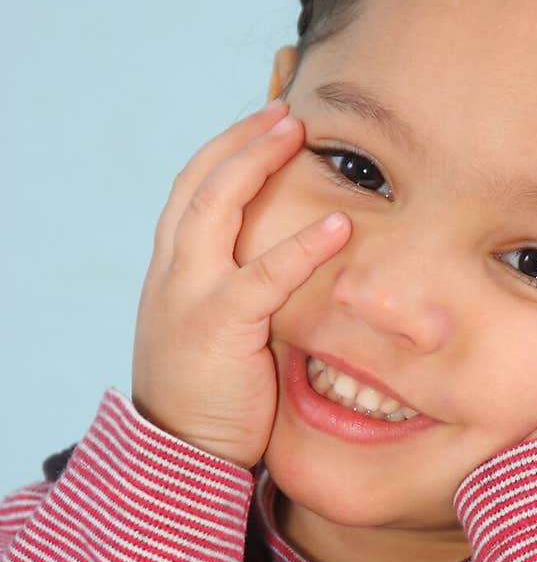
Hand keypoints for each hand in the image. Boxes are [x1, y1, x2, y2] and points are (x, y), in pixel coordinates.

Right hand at [131, 101, 350, 469]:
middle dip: (241, 138)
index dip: (227, 150)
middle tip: (284, 110)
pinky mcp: (217, 325)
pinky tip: (339, 224)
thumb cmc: (209, 397)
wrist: (178, 451)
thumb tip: (290, 267)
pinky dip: (302, 246)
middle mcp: (172, 271)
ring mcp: (189, 293)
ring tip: (298, 132)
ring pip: (215, 205)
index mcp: (171, 269)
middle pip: (199, 180)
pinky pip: (263, 275)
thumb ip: (240, 291)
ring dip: (257, 161)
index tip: (263, 123)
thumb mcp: (218, 331)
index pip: (192, 190)